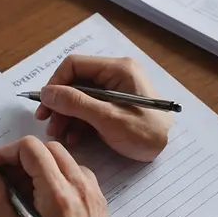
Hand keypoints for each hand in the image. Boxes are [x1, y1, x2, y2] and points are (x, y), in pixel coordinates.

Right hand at [0, 136, 123, 216]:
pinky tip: (43, 199)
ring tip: (21, 190)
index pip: (30, 150)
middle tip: (3, 177)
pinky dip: (57, 176)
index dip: (5, 152)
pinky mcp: (99, 205)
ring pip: (64, 159)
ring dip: (40, 165)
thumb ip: (1, 203)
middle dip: (21, 156)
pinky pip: (77, 175)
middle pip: (48, 149)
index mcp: (58, 194)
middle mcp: (80, 187)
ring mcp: (93, 195)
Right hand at [35, 55, 171, 161]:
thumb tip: (46, 93)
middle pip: (75, 82)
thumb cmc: (145, 133)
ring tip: (60, 134)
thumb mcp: (108, 119)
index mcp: (117, 69)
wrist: (172, 151)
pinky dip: (78, 121)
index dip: (55, 84)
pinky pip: (89, 108)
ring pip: (79, 97)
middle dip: (60, 104)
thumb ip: (76, 103)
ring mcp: (115, 90)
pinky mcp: (115, 105)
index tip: (45, 105)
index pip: (74, 65)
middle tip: (48, 124)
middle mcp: (115, 75)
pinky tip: (74, 137)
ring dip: (66, 115)